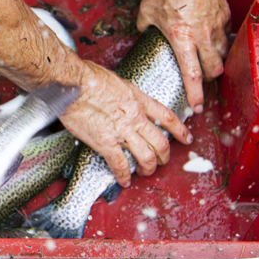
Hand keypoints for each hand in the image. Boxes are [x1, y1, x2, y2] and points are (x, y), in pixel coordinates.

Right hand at [59, 61, 192, 187]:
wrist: (73, 84)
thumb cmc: (88, 77)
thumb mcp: (117, 81)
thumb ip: (125, 94)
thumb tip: (123, 99)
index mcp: (138, 100)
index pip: (166, 117)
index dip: (179, 130)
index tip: (186, 138)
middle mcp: (135, 118)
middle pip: (160, 142)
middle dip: (164, 156)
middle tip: (162, 161)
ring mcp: (122, 132)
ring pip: (145, 156)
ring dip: (148, 168)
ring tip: (145, 172)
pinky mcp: (106, 143)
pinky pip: (120, 165)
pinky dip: (124, 176)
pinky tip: (124, 180)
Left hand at [136, 0, 229, 113]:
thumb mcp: (147, 10)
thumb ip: (145, 26)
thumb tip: (145, 33)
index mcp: (181, 38)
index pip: (192, 75)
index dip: (195, 95)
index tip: (197, 107)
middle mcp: (202, 37)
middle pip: (213, 70)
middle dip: (208, 80)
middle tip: (201, 82)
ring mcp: (216, 27)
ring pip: (222, 54)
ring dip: (215, 61)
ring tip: (206, 60)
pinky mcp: (225, 17)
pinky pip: (224, 35)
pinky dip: (218, 40)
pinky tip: (210, 36)